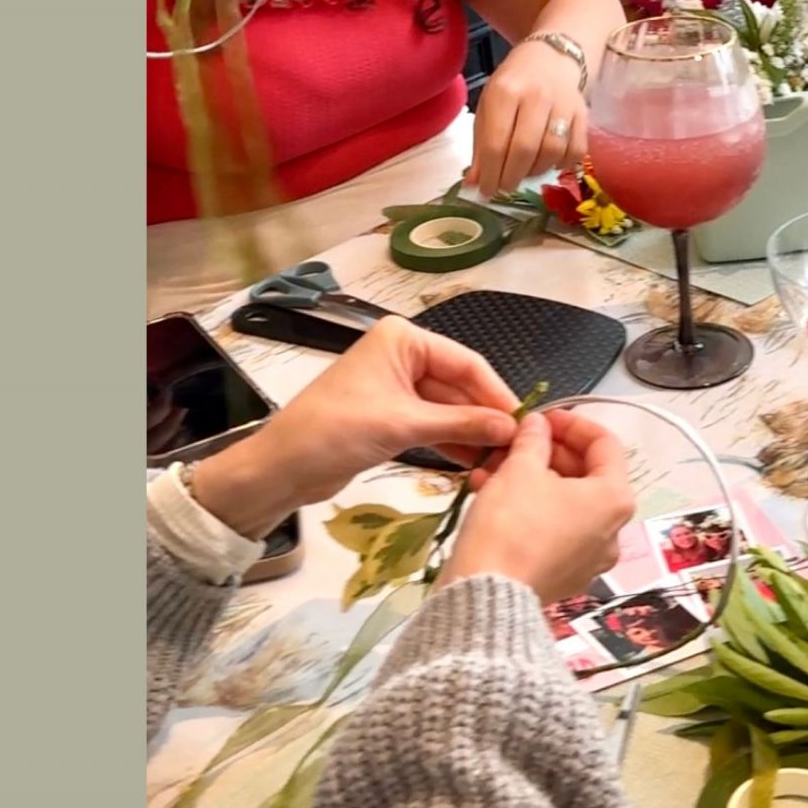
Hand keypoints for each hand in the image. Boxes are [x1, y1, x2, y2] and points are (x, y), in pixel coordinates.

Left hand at [187, 318, 521, 537]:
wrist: (282, 467)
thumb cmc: (336, 431)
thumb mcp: (403, 425)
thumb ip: (461, 423)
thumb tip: (512, 427)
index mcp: (403, 339)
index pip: (466, 362)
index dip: (496, 393)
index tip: (524, 421)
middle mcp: (402, 355)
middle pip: (458, 384)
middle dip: (485, 415)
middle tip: (517, 446)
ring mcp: (396, 386)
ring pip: (447, 407)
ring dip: (471, 431)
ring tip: (501, 458)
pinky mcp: (390, 415)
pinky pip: (431, 424)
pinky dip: (451, 440)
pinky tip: (476, 460)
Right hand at [442, 407, 635, 604]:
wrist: (487, 594)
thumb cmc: (511, 526)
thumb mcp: (519, 470)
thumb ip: (534, 440)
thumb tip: (538, 426)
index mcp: (614, 499)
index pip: (605, 444)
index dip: (572, 423)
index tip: (542, 417)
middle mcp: (613, 531)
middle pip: (587, 476)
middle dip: (548, 453)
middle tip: (516, 442)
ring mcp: (591, 558)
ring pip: (566, 504)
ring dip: (533, 480)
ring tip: (494, 468)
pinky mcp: (566, 576)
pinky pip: (554, 531)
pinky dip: (531, 510)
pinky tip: (493, 497)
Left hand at [465, 36, 587, 198]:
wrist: (550, 57)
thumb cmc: (514, 84)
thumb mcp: (490, 106)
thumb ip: (482, 144)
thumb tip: (474, 183)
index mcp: (505, 92)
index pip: (496, 142)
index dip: (490, 173)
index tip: (486, 191)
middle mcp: (536, 96)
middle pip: (525, 149)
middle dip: (512, 177)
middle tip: (504, 189)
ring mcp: (563, 104)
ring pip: (552, 152)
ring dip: (536, 172)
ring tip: (524, 173)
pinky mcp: (583, 113)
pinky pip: (577, 150)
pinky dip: (562, 165)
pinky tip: (549, 163)